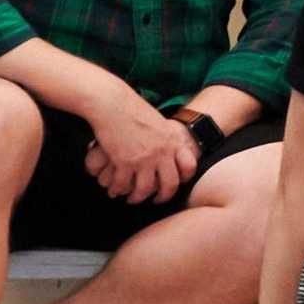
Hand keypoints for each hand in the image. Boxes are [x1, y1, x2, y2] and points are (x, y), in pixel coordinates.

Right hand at [83, 85, 199, 205]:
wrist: (114, 103)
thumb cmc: (132, 109)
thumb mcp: (158, 122)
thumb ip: (164, 138)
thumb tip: (165, 149)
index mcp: (173, 141)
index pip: (189, 166)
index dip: (185, 178)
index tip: (176, 183)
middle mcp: (162, 152)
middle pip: (170, 184)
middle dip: (163, 196)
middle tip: (156, 200)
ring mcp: (144, 159)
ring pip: (145, 189)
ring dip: (137, 197)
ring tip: (132, 199)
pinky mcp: (125, 162)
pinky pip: (124, 184)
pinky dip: (119, 189)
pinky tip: (115, 190)